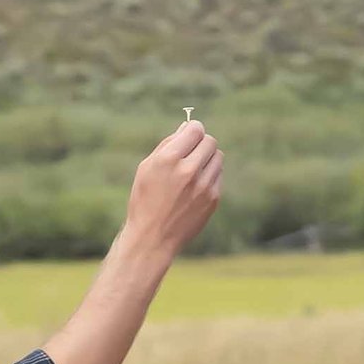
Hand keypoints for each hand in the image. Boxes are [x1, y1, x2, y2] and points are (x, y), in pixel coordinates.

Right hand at [124, 119, 222, 256]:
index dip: (193, 129)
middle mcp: (188, 170)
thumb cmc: (145, 199)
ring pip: (218, 157)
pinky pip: (218, 175)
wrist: (153, 236)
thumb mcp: (147, 168)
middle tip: (191, 153)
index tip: (190, 134)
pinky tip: (195, 186)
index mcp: (168, 159)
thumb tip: (187, 126)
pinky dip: (210, 175)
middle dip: (201, 143)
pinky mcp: (213, 199)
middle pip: (210, 141)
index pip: (195, 129)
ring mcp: (203, 186)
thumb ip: (168, 144)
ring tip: (192, 170)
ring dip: (207, 158)